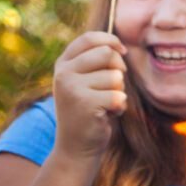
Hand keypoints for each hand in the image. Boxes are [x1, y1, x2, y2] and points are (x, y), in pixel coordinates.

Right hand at [51, 31, 128, 159]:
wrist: (76, 147)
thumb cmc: (88, 111)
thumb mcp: (86, 82)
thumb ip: (95, 62)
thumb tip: (118, 45)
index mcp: (63, 64)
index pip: (89, 38)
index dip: (111, 40)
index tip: (122, 51)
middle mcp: (64, 73)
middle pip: (107, 53)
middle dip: (119, 69)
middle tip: (114, 87)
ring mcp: (72, 88)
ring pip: (116, 77)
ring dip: (119, 92)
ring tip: (105, 105)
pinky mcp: (85, 103)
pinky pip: (119, 96)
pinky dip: (120, 107)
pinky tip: (107, 115)